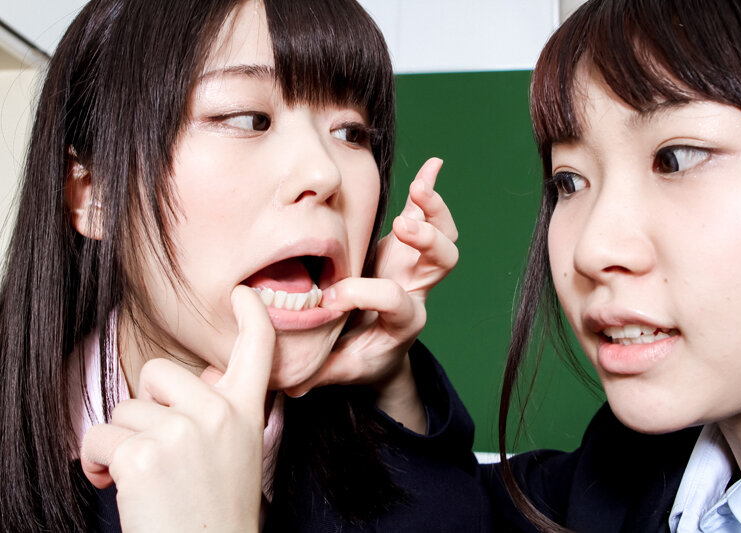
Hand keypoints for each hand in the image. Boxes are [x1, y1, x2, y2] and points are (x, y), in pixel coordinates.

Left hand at [80, 286, 277, 531]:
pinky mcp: (143, 454)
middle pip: (159, 372)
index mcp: (245, 411)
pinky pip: (99, 436)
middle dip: (147, 405)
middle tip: (159, 446)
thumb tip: (208, 376)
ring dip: (122, 441)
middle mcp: (218, 413)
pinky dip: (97, 461)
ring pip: (126, 408)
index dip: (251, 316)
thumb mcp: (237, 451)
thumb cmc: (216, 510)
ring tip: (145, 476)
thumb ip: (224, 409)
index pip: (257, 350)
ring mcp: (182, 431)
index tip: (243, 294)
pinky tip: (114, 484)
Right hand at [284, 158, 457, 431]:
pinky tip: (433, 164)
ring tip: (419, 189)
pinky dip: (429, 188)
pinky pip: (424, 213)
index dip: (365, 295)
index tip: (332, 299)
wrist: (381, 349)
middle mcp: (417, 288)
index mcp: (404, 321)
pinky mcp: (405, 247)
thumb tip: (289, 382)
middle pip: (442, 261)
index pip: (395, 300)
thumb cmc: (360, 357)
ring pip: (442, 234)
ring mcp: (414, 264)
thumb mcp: (340, 370)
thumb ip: (318, 372)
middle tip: (405, 227)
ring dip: (434, 209)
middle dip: (429, 241)